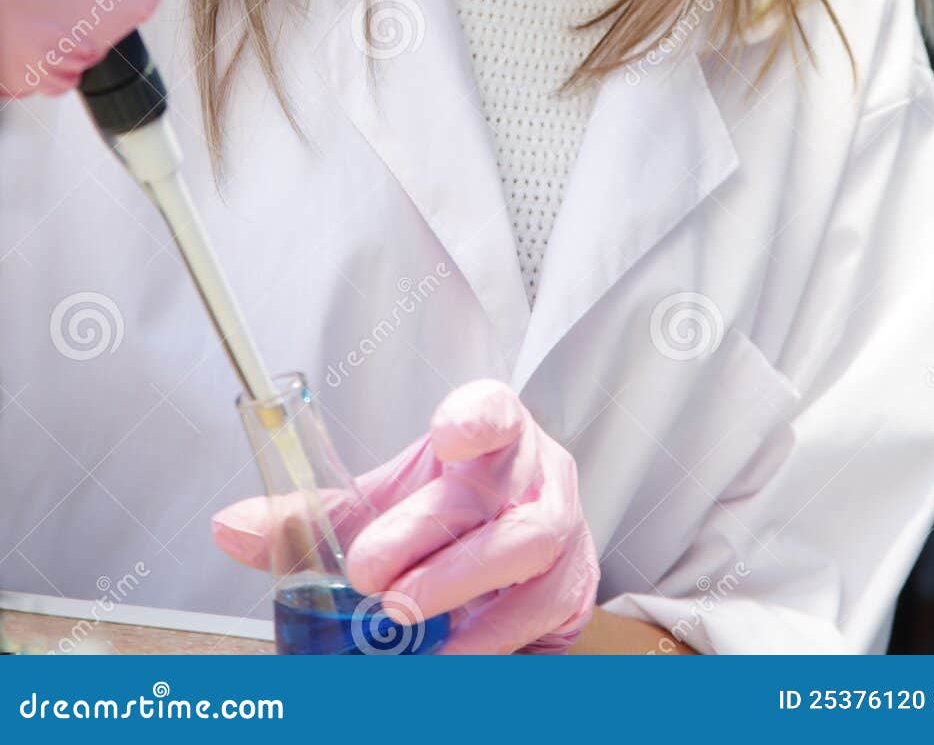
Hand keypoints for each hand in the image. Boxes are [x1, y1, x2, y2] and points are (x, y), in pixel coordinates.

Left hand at [212, 379, 600, 653]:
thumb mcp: (386, 503)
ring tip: (401, 619)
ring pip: (525, 545)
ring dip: (458, 585)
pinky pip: (536, 612)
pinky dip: (486, 640)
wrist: (519, 555)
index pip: (493, 408)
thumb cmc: (454, 512)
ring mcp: (561, 527)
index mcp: (491, 433)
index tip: (446, 434)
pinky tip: (444, 658)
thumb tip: (231, 527)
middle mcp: (534, 472)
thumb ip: (314, 517)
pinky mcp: (570, 586)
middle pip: (491, 490)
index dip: (474, 418)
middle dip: (427, 532)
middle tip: (371, 573)